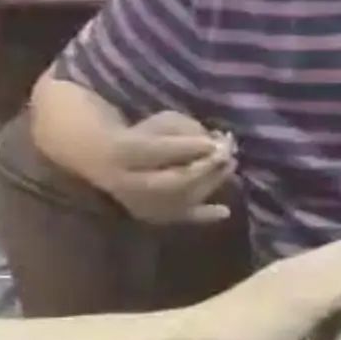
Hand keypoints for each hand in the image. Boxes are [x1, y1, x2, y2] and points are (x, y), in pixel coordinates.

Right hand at [100, 112, 236, 224]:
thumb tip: (215, 142)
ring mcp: (141, 205)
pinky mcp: (152, 217)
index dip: (188, 147)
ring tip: (229, 167)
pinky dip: (204, 215)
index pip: (157, 151)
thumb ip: (185, 128)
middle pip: (174, 180)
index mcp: (125, 151)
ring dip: (210, 183)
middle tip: (229, 154)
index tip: (217, 140)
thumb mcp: (162, 122)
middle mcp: (129, 183)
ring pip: (181, 199)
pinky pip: (180, 217)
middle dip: (205, 168)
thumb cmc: (144, 136)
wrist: (112, 163)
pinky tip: (225, 211)